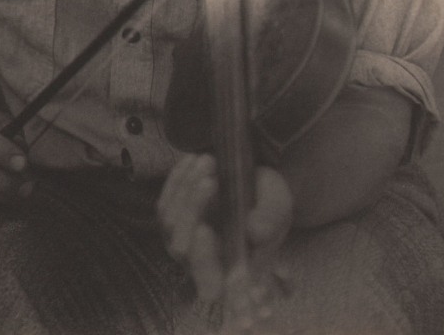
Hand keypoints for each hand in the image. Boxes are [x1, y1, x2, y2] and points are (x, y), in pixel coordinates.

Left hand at [157, 154, 292, 303]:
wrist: (253, 183)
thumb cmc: (268, 203)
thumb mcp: (278, 205)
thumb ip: (271, 220)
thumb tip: (254, 230)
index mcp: (232, 272)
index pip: (209, 284)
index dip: (204, 262)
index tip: (205, 229)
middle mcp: (202, 263)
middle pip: (181, 249)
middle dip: (193, 211)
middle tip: (212, 180)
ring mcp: (183, 243)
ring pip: (171, 222)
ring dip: (188, 189)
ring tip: (209, 160)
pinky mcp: (172, 220)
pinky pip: (165, 203)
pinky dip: (178, 179)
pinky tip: (193, 160)